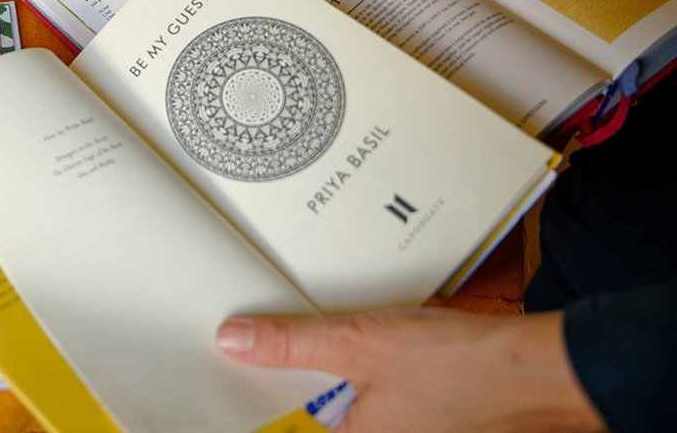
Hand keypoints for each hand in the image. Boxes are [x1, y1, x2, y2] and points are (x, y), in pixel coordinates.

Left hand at [216, 307, 604, 431]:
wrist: (541, 370)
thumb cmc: (465, 368)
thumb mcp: (361, 343)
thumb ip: (294, 344)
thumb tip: (235, 341)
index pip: (287, 432)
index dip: (259, 412)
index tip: (224, 390)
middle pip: (309, 420)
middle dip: (285, 390)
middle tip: (248, 352)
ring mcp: (400, 432)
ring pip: (337, 410)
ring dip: (317, 382)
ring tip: (287, 344)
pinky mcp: (418, 420)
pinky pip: (363, 402)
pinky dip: (347, 378)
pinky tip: (342, 347)